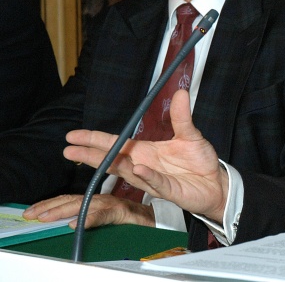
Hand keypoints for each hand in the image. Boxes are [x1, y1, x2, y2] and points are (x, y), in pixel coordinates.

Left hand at [23, 194, 154, 228]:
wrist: (160, 221)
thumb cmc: (134, 220)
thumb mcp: (108, 218)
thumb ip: (91, 217)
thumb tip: (68, 223)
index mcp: (97, 200)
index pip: (69, 200)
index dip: (49, 204)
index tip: (31, 211)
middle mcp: (103, 199)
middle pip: (72, 201)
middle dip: (49, 207)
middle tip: (32, 214)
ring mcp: (113, 204)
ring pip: (84, 205)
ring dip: (62, 210)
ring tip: (46, 217)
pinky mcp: (123, 212)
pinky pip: (104, 215)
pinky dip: (90, 219)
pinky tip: (76, 224)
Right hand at [63, 89, 228, 222]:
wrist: (216, 183)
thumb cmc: (199, 162)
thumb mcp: (190, 135)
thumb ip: (181, 117)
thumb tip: (180, 93)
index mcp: (145, 152)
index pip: (116, 144)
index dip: (96, 140)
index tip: (74, 136)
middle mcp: (144, 166)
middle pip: (113, 159)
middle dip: (91, 154)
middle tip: (69, 149)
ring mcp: (154, 180)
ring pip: (128, 172)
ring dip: (111, 163)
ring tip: (88, 155)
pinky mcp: (169, 191)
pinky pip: (156, 183)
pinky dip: (147, 176)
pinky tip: (137, 168)